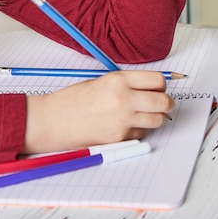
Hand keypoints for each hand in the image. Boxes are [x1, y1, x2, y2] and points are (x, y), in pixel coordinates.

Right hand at [22, 71, 173, 153]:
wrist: (51, 121)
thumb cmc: (73, 100)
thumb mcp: (103, 81)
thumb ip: (128, 83)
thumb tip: (153, 88)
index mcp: (119, 80)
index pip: (158, 80)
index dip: (161, 85)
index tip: (159, 88)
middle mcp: (123, 99)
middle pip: (164, 101)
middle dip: (166, 103)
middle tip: (163, 103)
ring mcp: (122, 120)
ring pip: (158, 120)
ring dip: (156, 117)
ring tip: (144, 114)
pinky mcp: (119, 138)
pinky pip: (142, 133)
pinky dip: (140, 130)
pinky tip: (126, 125)